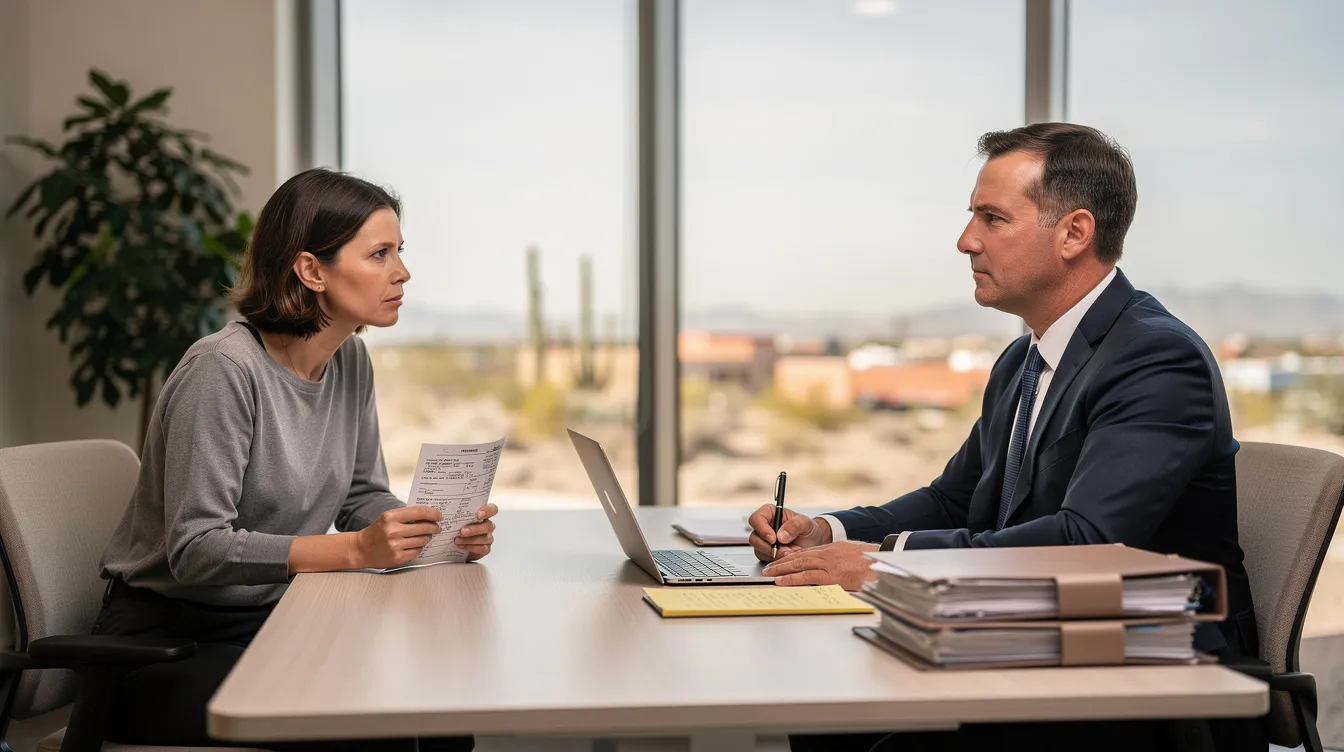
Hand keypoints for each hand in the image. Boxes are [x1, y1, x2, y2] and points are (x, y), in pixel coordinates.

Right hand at [355, 506, 443, 569]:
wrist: (361, 549)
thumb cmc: (376, 532)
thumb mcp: (388, 518)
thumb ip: (406, 516)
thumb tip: (428, 515)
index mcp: (391, 517)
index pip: (419, 512)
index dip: (433, 514)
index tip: (439, 515)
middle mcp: (393, 531)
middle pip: (424, 528)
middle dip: (434, 527)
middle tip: (437, 527)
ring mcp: (395, 545)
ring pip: (422, 540)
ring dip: (427, 538)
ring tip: (426, 536)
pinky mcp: (397, 557)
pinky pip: (417, 551)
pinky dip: (419, 548)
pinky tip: (416, 545)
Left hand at [455, 503, 497, 560]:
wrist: (454, 546)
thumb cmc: (456, 529)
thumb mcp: (454, 519)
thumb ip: (453, 513)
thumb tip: (442, 511)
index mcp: (482, 515)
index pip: (492, 509)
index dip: (488, 511)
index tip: (478, 515)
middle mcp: (487, 526)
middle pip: (488, 526)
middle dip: (475, 529)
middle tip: (462, 531)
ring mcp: (487, 538)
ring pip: (485, 538)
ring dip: (470, 539)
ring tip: (457, 540)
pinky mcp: (485, 549)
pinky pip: (482, 549)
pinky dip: (471, 547)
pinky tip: (461, 546)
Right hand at [747, 504, 832, 562]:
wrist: (813, 542)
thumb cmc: (808, 529)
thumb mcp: (806, 523)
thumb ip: (795, 525)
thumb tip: (781, 535)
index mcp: (770, 513)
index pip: (756, 519)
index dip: (762, 529)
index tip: (773, 538)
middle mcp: (764, 526)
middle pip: (754, 537)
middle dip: (769, 547)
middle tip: (785, 550)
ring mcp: (764, 541)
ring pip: (758, 550)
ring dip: (775, 554)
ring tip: (791, 552)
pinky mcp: (766, 553)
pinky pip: (764, 558)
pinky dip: (776, 560)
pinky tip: (787, 556)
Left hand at [761, 541, 879, 590]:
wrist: (883, 565)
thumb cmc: (872, 562)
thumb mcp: (852, 555)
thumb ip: (839, 559)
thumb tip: (831, 568)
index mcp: (833, 549)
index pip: (807, 552)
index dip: (792, 557)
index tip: (781, 562)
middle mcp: (828, 554)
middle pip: (800, 556)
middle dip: (782, 562)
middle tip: (769, 568)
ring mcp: (829, 564)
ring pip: (800, 564)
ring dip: (782, 569)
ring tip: (769, 574)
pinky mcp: (832, 576)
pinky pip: (808, 576)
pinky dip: (793, 578)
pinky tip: (782, 580)